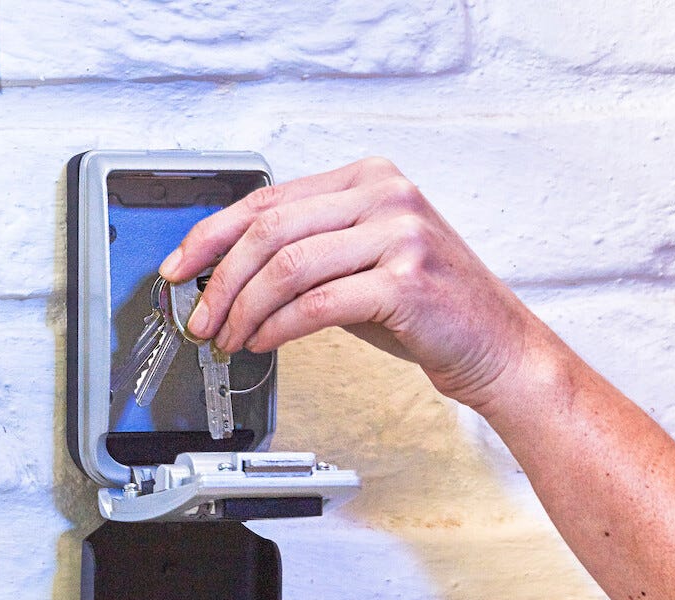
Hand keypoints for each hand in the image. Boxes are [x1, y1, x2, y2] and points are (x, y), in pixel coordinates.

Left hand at [158, 157, 548, 410]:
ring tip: (228, 338)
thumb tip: (226, 274)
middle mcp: (385, 194)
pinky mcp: (406, 280)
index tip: (180, 267)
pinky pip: (317, 305)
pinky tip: (261, 343)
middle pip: (269, 230)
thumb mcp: (359, 263)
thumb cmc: (425, 308)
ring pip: (286, 266)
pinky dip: (277, 328)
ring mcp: (400, 232)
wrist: (495, 345)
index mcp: (369, 178)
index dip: (211, 235)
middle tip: (199, 317)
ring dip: (243, 309)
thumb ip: (305, 254)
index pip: (267, 200)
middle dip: (220, 280)